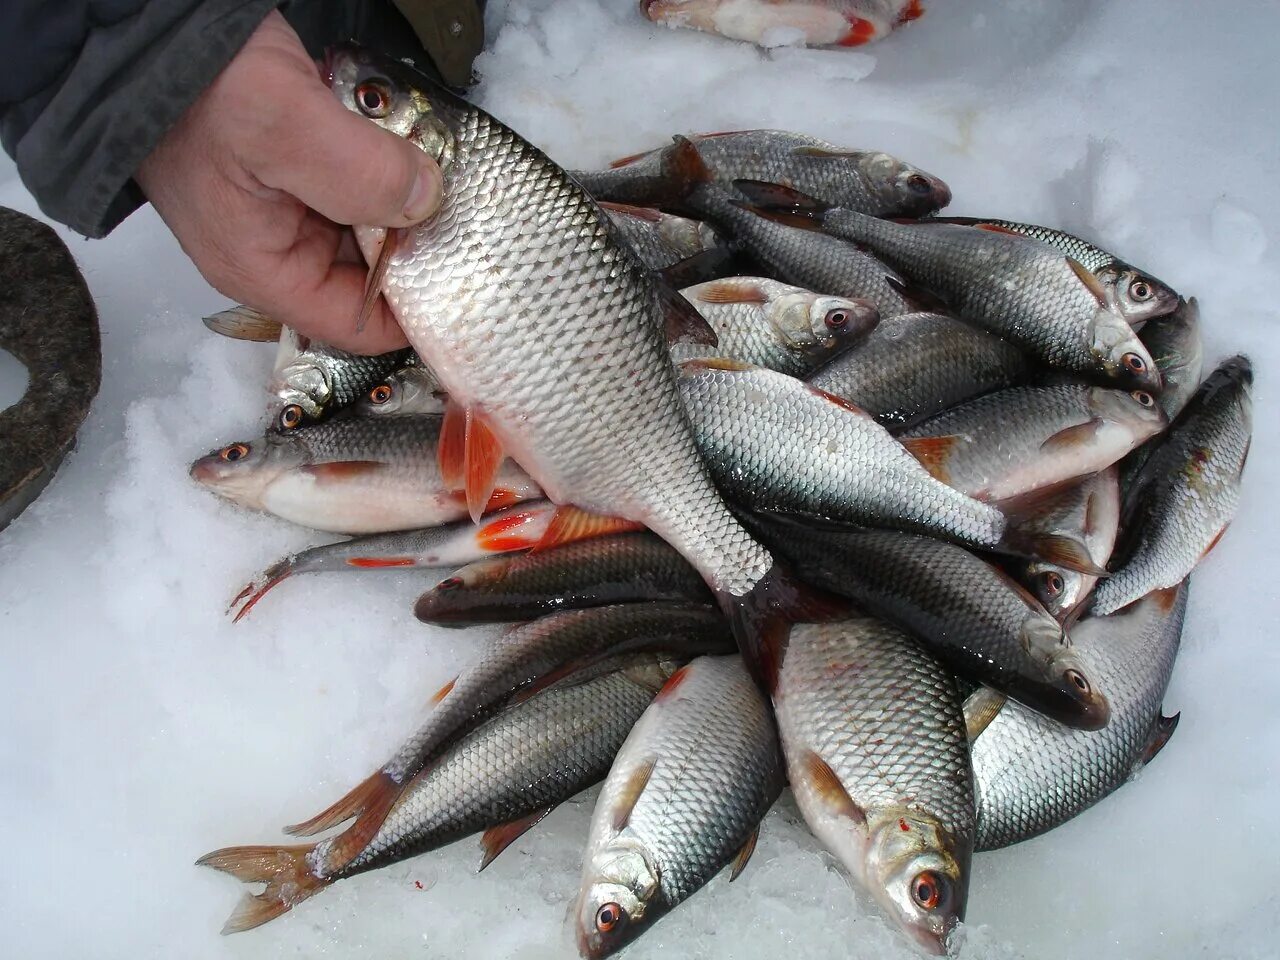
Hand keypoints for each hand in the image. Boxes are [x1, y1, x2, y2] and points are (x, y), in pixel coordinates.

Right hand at [136, 11, 439, 352]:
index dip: (416, 310)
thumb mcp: (282, 126)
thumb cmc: (196, 82)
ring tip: (434, 163)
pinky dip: (389, 162)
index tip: (468, 278)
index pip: (358, 325)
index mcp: (264, 268)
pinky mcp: (302, 167)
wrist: (151, 25)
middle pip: (375, 273)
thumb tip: (425, 200)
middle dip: (418, 241)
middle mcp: (279, 247)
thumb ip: (360, 173)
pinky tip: (406, 136)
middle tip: (462, 204)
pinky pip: (362, 182)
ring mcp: (290, 206)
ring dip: (407, 196)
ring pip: (374, 224)